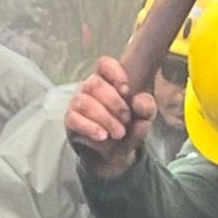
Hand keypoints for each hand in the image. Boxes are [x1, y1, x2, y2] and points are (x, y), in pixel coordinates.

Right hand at [65, 56, 155, 177]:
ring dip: (106, 119)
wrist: (113, 153)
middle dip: (115, 103)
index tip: (126, 91)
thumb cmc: (127, 127)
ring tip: (118, 133)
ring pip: (85, 102)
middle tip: (126, 119)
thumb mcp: (144, 117)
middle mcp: (89, 88)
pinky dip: (91, 128)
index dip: (114, 73)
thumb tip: (137, 102)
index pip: (104, 64)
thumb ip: (147, 107)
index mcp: (107, 80)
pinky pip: (75, 119)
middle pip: (95, 84)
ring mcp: (78, 103)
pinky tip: (103, 136)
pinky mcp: (70, 120)